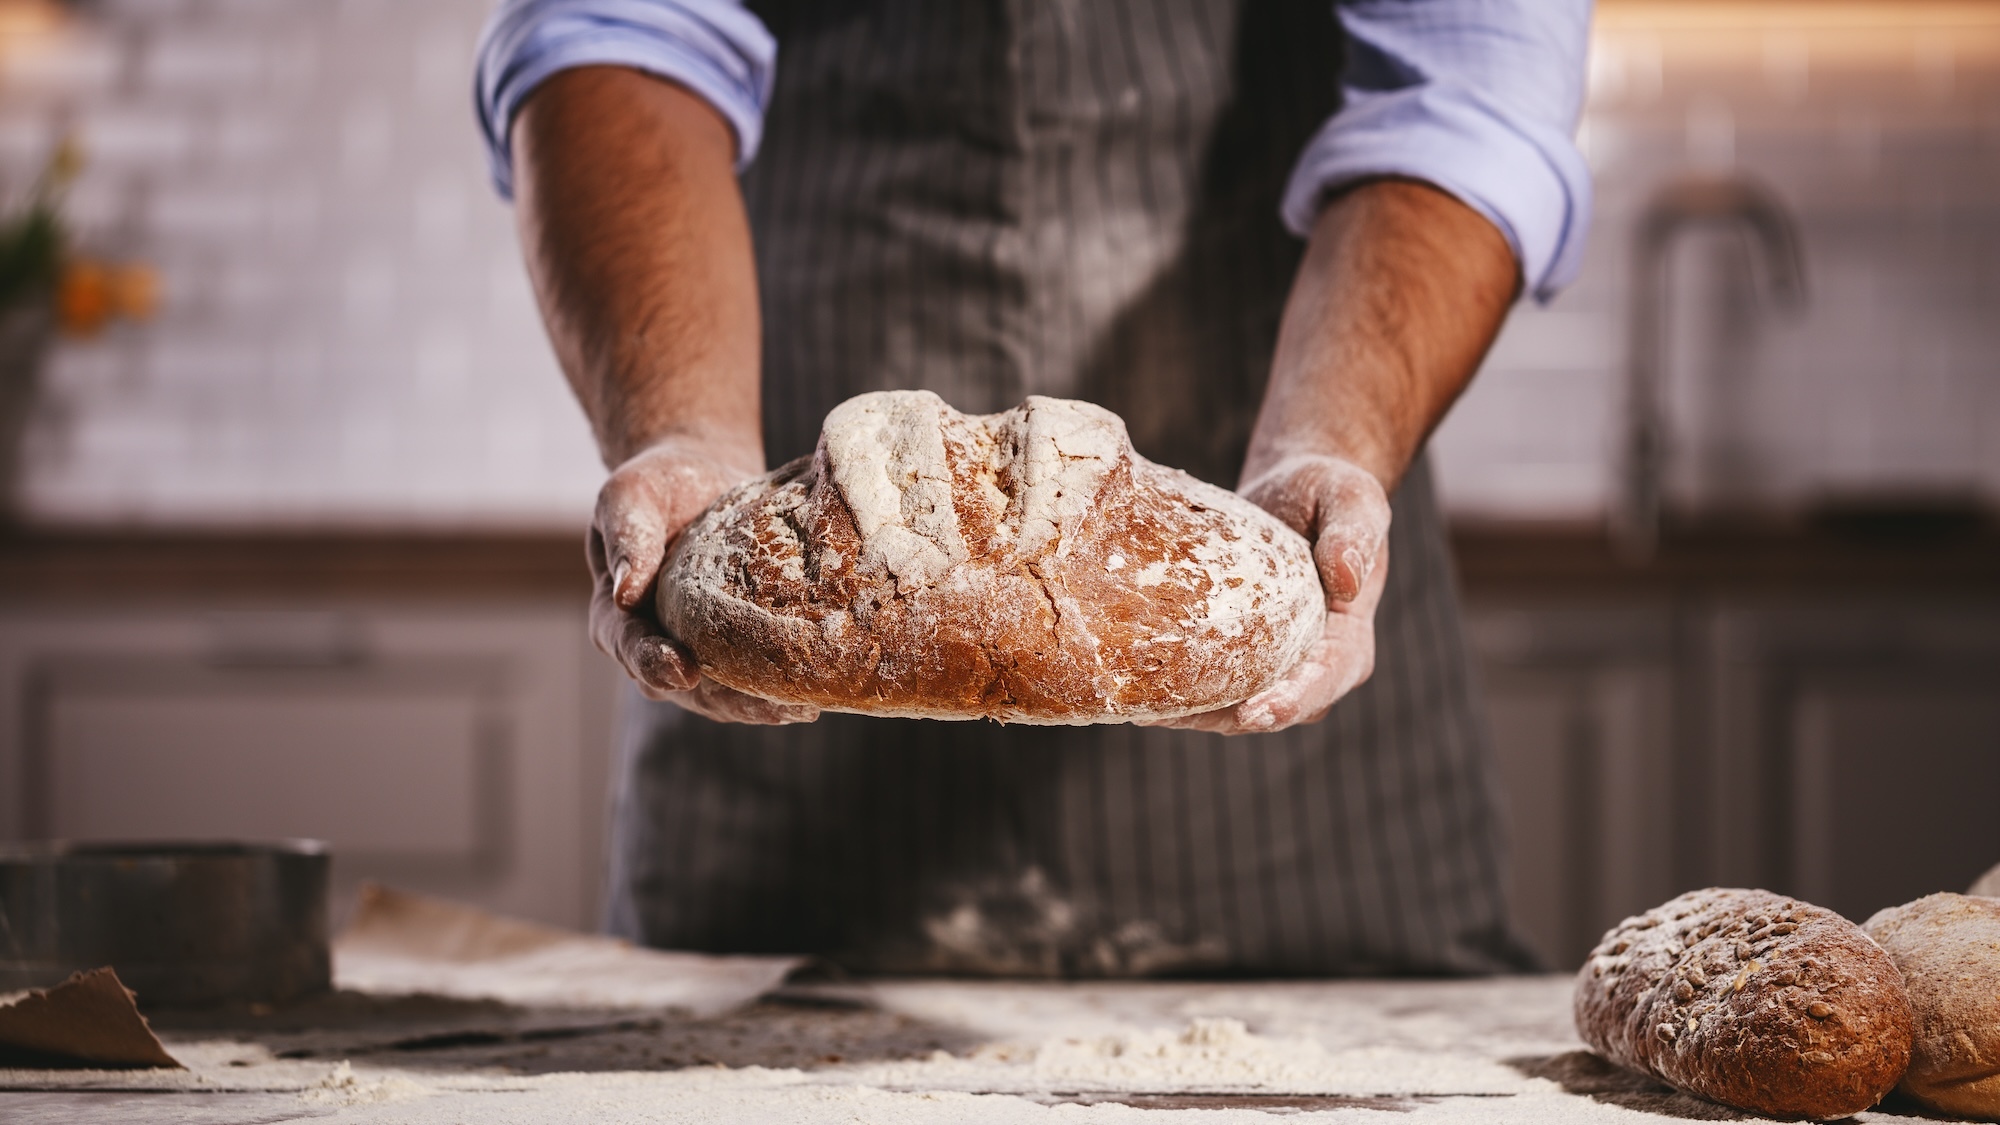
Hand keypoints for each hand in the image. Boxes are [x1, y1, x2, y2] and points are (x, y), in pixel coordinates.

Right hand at [588, 436, 819, 723]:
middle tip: (769, 708)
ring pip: (721, 695)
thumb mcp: (630, 495)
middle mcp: (654, 644)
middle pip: (682, 688)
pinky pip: (750, 678)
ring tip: (801, 708)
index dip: (654, 664)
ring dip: (759, 706)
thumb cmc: (658, 484)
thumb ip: (626, 537)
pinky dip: (777, 689)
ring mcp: (696, 651)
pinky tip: (810, 693)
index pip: (632, 647)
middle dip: (726, 701)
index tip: (682, 670)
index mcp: (617, 615)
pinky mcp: (733, 648)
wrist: (701, 479)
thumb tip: (625, 591)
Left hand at [1153, 453, 1389, 734]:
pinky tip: (1135, 680)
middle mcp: (1312, 668)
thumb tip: (1347, 579)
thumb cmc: (1331, 491)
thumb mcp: (1352, 500)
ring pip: (1231, 706)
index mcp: (1348, 644)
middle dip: (1219, 717)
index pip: (1320, 685)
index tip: (1251, 714)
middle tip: (1166, 715)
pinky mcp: (1241, 655)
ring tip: (1140, 705)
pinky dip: (1178, 686)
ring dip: (1188, 710)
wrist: (1297, 491)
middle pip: (1267, 709)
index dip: (1287, 704)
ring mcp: (1274, 667)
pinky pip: (1210, 681)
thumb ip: (1354, 534)